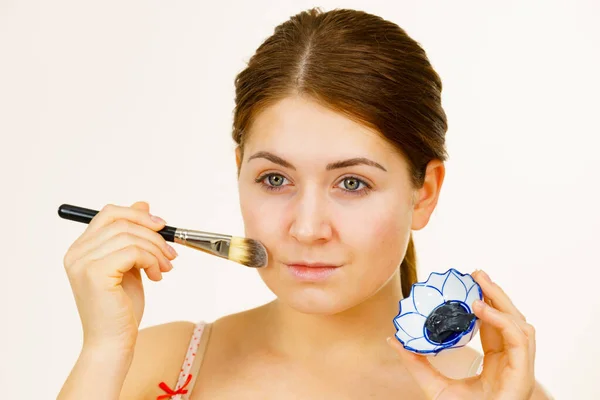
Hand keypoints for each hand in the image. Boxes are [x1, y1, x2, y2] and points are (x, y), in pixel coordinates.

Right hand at [62, 201, 177, 351]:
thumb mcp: (131, 264)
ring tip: (165, 268)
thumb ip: (133, 237)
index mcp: (82, 248)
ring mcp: (82, 262)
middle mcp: (76, 252)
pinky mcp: (94, 273)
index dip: (139, 215)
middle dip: (153, 234)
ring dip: (156, 250)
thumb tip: (144, 204)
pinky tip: (156, 276)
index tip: (162, 227)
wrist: (113, 342)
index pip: (110, 214)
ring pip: (130, 236)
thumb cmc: (121, 308)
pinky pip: (132, 251)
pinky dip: (151, 260)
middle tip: (171, 253)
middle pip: (121, 221)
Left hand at [388, 269, 535, 399]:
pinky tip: (480, 308)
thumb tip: (393, 340)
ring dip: (501, 300)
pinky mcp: (523, 373)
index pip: (496, 326)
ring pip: (520, 324)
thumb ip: (416, 363)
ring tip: (480, 283)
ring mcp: (520, 367)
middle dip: (496, 293)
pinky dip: (501, 320)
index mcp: (497, 362)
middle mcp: (512, 362)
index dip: (486, 303)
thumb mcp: (433, 385)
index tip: (470, 283)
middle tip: (476, 272)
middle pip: (511, 319)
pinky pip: (517, 338)